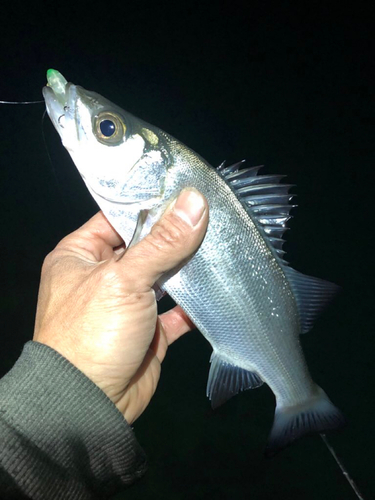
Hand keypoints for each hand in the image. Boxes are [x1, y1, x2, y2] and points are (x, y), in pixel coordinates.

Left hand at [33, 189, 207, 423]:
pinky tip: (216, 290)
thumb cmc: (93, 330)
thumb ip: (162, 242)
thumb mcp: (123, 279)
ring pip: (162, 277)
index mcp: (80, 255)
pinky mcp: (148, 330)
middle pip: (144, 246)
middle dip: (175, 236)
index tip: (185, 191)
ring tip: (221, 246)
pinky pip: (175, 311)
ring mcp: (127, 303)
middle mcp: (102, 276)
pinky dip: (193, 304)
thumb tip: (194, 200)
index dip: (149, 205)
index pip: (117, 218)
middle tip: (212, 215)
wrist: (90, 403)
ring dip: (187, 268)